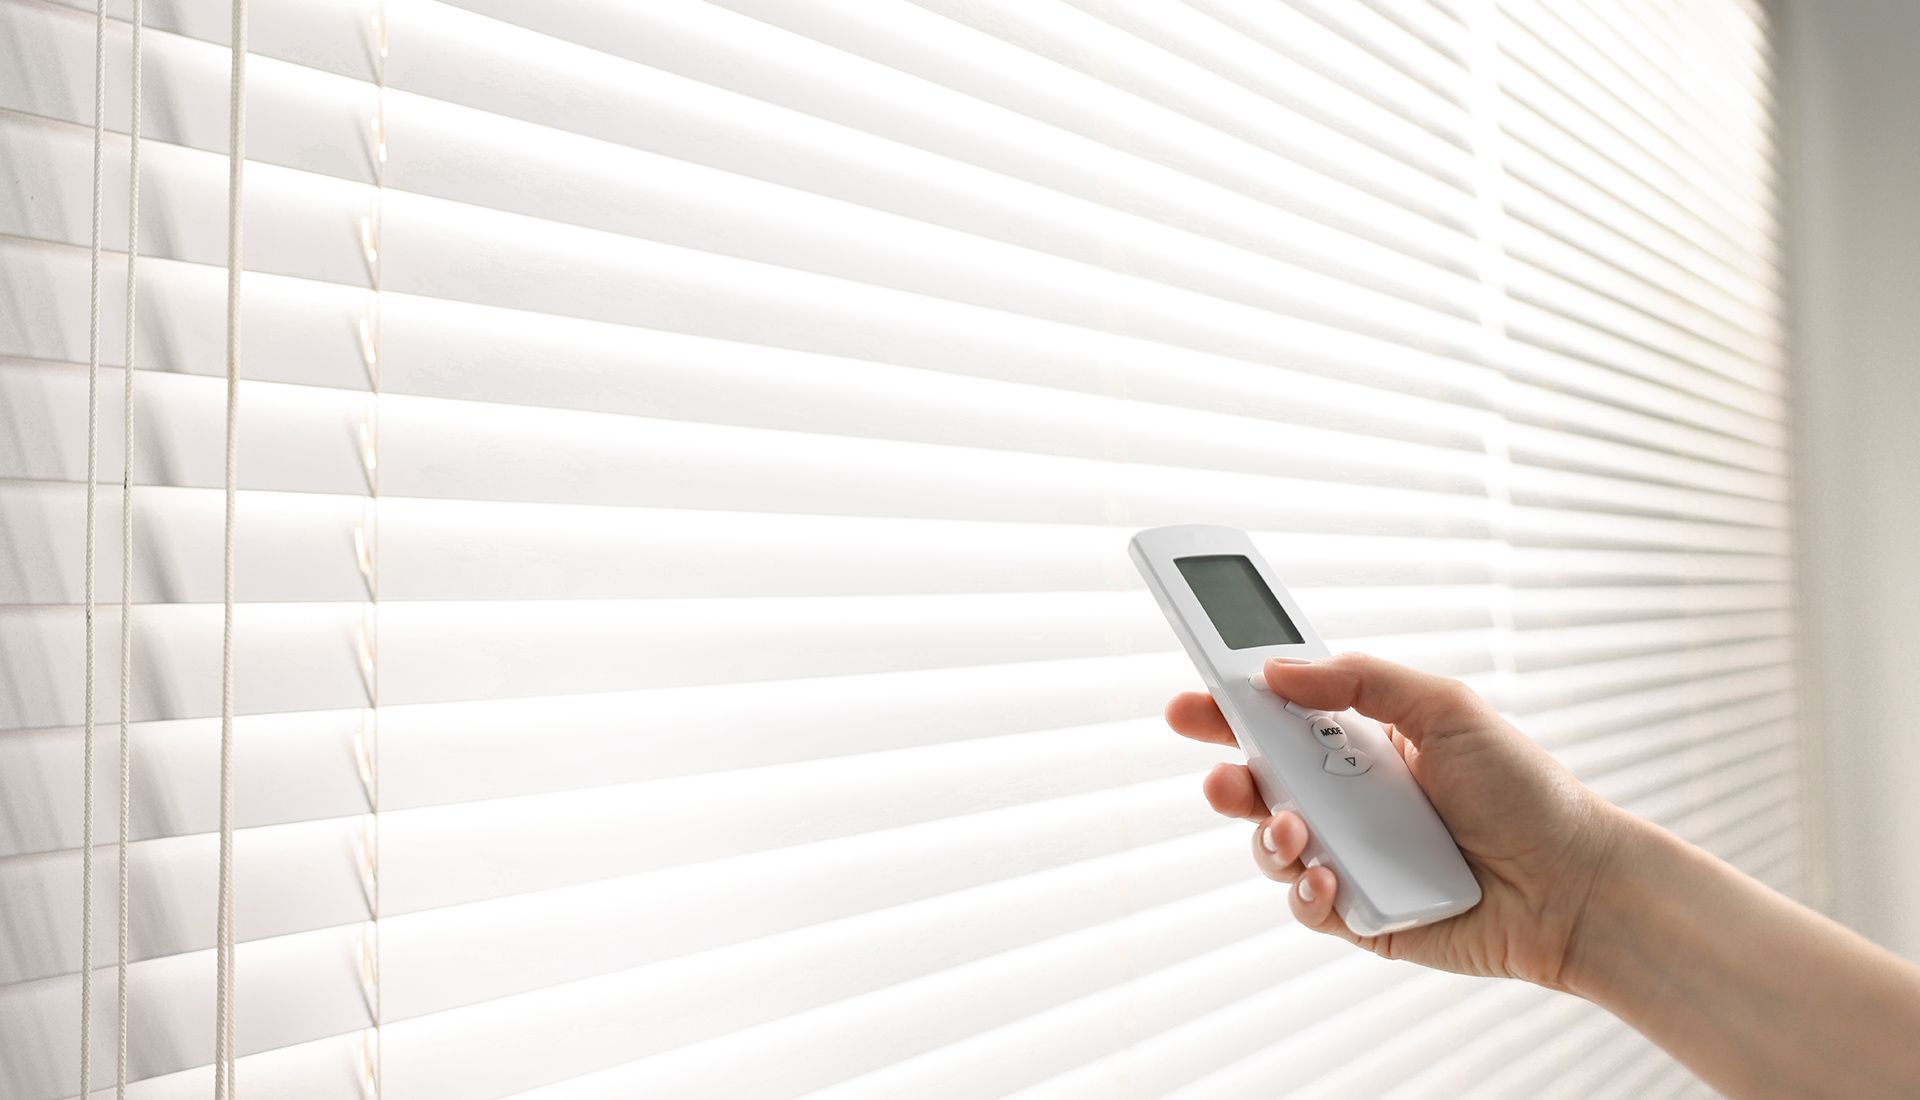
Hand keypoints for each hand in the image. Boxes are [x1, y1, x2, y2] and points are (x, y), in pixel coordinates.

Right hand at [1165, 653, 1624, 988]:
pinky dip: (1306, 893)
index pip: (1278, 718)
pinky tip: (1329, 879)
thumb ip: (1361, 681)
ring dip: (1268, 837)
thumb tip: (1276, 671)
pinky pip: (1306, 905)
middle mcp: (1348, 800)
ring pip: (1272, 847)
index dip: (1229, 707)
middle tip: (1222, 774)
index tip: (1190, 699)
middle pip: (1258, 783)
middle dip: (1226, 777)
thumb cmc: (1523, 791)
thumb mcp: (1445, 708)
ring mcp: (1350, 857)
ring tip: (1298, 832)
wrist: (1573, 884)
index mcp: (1362, 744)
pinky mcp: (1360, 914)